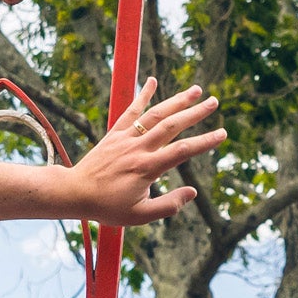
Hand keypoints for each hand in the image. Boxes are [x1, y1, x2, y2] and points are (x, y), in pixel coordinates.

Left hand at [58, 86, 223, 225]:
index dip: (204, 142)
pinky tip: (152, 81)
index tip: (222, 134)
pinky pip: (130, 111)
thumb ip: (168, 206)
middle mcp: (138, 149)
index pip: (182, 151)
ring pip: (154, 114)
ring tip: (195, 90)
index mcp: (147, 168)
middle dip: (195, 112)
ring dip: (176, 100)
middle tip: (214, 101)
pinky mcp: (114, 134)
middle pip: (171, 125)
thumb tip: (193, 192)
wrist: (75, 193)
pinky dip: (142, 95)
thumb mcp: (140, 216)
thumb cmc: (107, 207)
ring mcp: (125, 138)